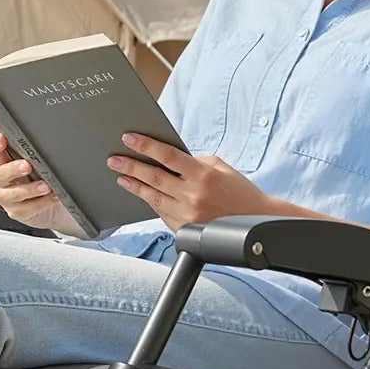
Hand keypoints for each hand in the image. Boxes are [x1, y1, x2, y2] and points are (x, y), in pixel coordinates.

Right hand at [0, 132, 77, 235]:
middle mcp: (1, 180)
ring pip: (11, 194)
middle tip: (27, 166)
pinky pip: (27, 209)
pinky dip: (42, 203)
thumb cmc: (42, 178)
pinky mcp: (16, 212)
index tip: (2, 138)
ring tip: (45, 186)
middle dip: (12, 169)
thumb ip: (35, 154)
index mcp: (3, 162)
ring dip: (29, 189)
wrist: (53, 206)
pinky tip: (53, 197)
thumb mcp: (38, 163)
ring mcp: (6, 198)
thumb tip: (49, 144)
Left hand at [107, 133, 266, 230]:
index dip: (145, 146)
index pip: (167, 155)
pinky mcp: (185, 230)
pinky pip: (162, 213)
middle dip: (130, 166)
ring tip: (121, 178)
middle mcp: (193, 195)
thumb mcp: (220, 168)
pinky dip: (151, 202)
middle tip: (114, 160)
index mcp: (203, 174)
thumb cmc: (239, 191)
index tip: (128, 138)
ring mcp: (188, 215)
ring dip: (134, 186)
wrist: (256, 221)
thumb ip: (194, 162)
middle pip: (154, 177)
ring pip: (153, 198)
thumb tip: (169, 159)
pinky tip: (142, 194)